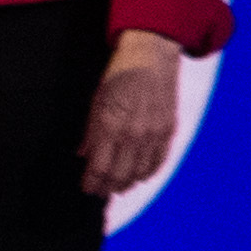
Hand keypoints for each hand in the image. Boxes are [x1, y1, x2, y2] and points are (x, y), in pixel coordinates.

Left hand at [78, 29, 183, 197]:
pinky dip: (148, 172)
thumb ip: (90, 132)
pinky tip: (139, 177)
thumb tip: (82, 155)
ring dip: (128, 183)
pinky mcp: (168, 130)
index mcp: (111, 126)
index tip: (87, 188)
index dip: (92, 182)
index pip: (100, 167)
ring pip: (140, 172)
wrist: (151, 58)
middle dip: (108, 187)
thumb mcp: (96, 101)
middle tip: (100, 192)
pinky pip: (159, 160)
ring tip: (118, 188)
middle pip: (120, 174)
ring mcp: (153, 134)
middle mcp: (133, 134)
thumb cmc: (118, 77)